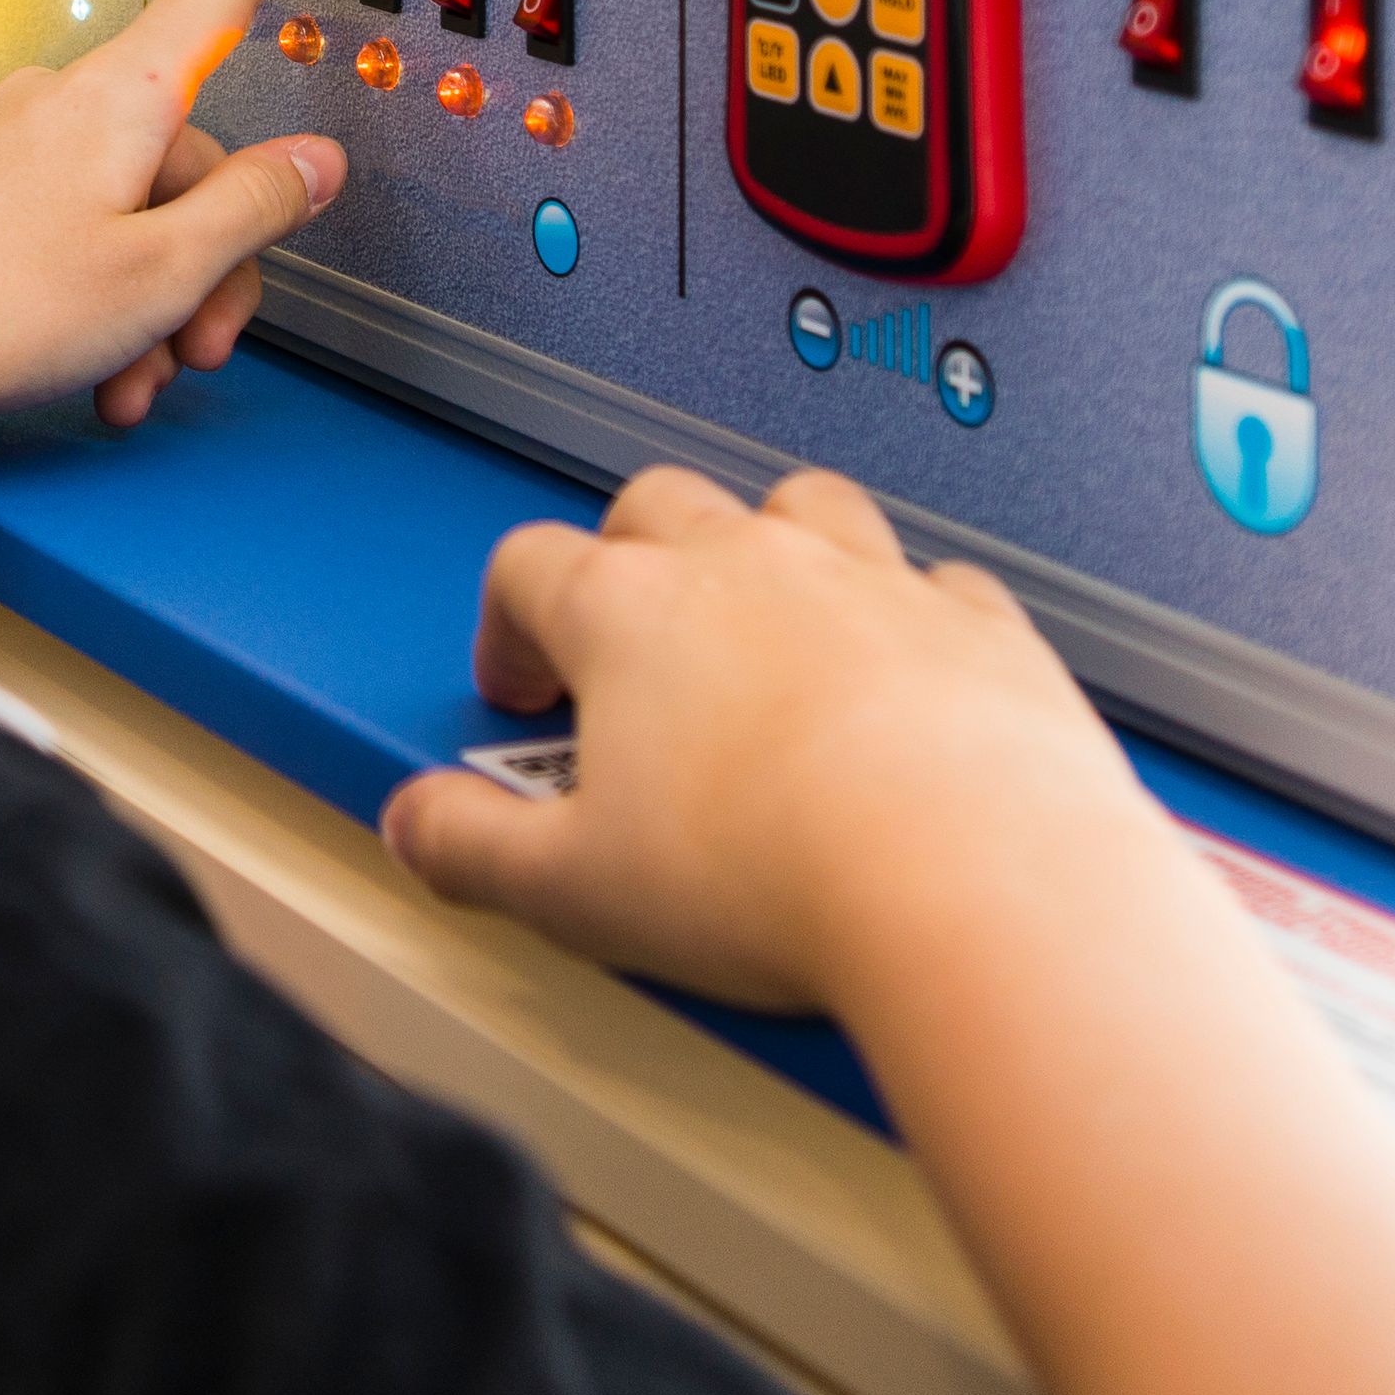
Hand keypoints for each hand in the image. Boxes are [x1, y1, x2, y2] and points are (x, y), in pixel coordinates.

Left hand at [0, 0, 339, 448]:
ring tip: (130, 375)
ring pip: (135, 208)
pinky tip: (93, 368)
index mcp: (121, 98)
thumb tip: (314, 160)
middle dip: (210, 259)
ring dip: (152, 298)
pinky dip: (98, 295)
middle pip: (190, 158)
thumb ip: (254, 207)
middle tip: (197, 340)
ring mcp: (16, 142)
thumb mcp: (164, 271)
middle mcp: (64, 101)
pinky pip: (75, 226)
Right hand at [376, 463, 1165, 1015]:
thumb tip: (419, 824)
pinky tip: (905, 666)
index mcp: (627, 610)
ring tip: (765, 615)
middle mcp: (746, 565)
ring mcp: (869, 579)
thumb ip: (471, 846)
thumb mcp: (570, 890)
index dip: (506, 626)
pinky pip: (936, 580)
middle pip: (659, 505)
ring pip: (802, 505)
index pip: (526, 566)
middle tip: (627, 644)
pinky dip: (911, 610)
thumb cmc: (774, 875)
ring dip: (773, 543)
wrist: (971, 879)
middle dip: (627, 558)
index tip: (522, 690)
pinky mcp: (976, 623)